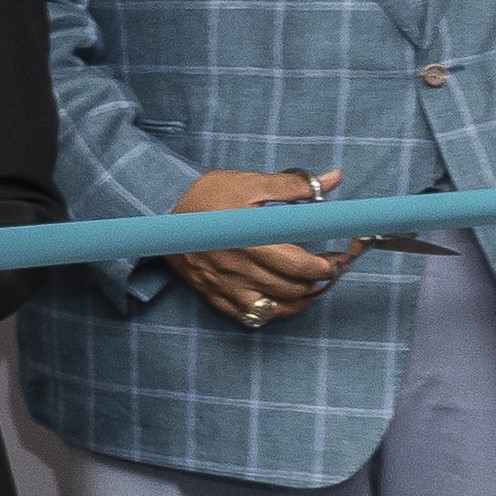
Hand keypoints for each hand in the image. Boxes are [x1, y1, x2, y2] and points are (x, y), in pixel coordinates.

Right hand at [172, 167, 352, 326]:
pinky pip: (250, 316)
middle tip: (330, 268)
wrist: (158, 212)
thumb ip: (294, 185)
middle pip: (292, 288)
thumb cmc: (205, 196)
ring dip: (301, 299)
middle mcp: (240, 269)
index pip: (300, 265)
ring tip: (311, 285)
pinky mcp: (215, 295)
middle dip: (319, 281)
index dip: (326, 266)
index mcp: (252, 241)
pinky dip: (272, 313)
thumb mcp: (250, 183)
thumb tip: (333, 178)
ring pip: (276, 307)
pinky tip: (282, 302)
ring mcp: (227, 286)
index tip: (337, 258)